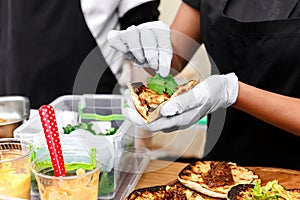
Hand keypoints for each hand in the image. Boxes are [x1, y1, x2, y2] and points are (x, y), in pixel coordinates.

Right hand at [107, 21, 171, 76]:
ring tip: (142, 60)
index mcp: (162, 31)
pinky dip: (118, 44)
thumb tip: (163, 73)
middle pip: (147, 34)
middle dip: (151, 54)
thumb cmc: (158, 54)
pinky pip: (114, 37)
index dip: (163, 58)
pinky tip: (125, 51)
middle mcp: (147, 28)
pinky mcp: (121, 37)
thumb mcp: (164, 59)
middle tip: (154, 66)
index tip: (163, 72)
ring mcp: (133, 31)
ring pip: (131, 33)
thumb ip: (163, 63)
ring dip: (136, 49)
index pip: (163, 42)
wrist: (150, 49)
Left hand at [122, 73, 238, 131]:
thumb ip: (182, 104)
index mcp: (180, 120)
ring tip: (133, 96)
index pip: (152, 125)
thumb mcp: (198, 95)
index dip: (137, 119)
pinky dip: (150, 104)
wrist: (222, 91)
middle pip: (150, 122)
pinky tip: (146, 95)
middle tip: (126, 99)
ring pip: (153, 117)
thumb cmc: (212, 92)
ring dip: (141, 108)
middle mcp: (176, 121)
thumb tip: (165, 111)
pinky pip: (160, 110)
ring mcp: (176, 116)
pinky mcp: (177, 110)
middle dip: (136, 113)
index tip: (126, 109)